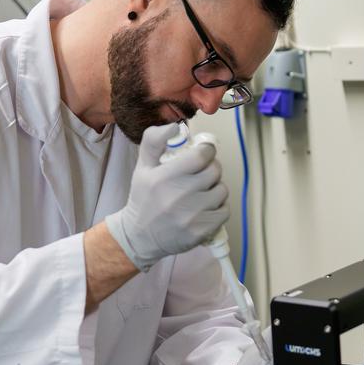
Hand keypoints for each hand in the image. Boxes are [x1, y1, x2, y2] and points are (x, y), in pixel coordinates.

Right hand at [106, 123, 228, 271]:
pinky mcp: (200, 231)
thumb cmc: (144, 199)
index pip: (202, 155)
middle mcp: (178, 196)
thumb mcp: (142, 167)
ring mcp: (191, 215)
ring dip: (215, 189)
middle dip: (211, 169)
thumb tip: (174, 126)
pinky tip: (204, 209)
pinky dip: (218, 208)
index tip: (202, 155)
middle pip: (214, 171)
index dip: (206, 152)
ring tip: (201, 193)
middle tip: (201, 175)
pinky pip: (224, 211)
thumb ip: (153, 141)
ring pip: (222, 191)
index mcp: (164, 177)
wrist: (139, 237)